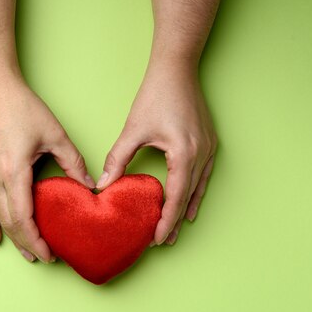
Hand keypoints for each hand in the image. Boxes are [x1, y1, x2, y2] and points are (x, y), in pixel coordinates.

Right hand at [0, 73, 94, 261]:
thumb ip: (73, 163)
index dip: (36, 240)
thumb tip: (91, 186)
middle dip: (27, 243)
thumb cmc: (23, 107)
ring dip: (11, 235)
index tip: (49, 254)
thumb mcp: (55, 135)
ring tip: (26, 252)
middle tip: (43, 256)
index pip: (24, 218)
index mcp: (13, 171)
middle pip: (10, 221)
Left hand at [97, 61, 216, 244]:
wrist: (177, 70)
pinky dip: (196, 193)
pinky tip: (191, 204)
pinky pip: (204, 176)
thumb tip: (102, 184)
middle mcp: (201, 154)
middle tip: (163, 241)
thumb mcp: (133, 129)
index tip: (157, 239)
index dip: (167, 220)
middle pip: (188, 197)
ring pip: (198, 189)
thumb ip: (118, 158)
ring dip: (186, 210)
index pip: (176, 197)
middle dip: (175, 220)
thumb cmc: (156, 95)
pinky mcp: (209, 144)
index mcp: (184, 153)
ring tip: (177, 230)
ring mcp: (209, 149)